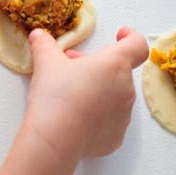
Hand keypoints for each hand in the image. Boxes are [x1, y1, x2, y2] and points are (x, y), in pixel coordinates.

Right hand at [26, 26, 148, 158]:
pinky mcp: (116, 137)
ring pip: (114, 96)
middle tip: (71, 68)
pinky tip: (75, 119)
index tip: (120, 35)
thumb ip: (44, 44)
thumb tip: (38, 35)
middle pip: (118, 71)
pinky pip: (109, 120)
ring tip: (71, 95)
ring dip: (98, 90)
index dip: (131, 37)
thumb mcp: (46, 63)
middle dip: (97, 67)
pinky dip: (96, 116)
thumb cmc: (56, 95)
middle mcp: (126, 89)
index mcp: (115, 64)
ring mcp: (124, 115)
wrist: (55, 139)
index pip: (137, 45)